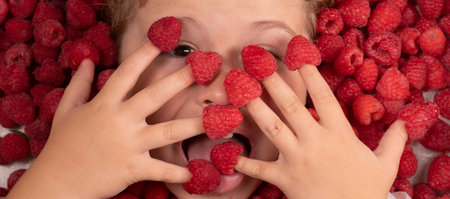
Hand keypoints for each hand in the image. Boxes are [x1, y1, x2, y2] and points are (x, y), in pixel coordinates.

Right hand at [7, 42, 201, 198]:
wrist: (57, 181)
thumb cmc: (63, 145)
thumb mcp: (66, 110)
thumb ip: (78, 85)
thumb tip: (86, 61)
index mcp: (104, 104)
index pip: (127, 72)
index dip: (145, 54)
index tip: (163, 40)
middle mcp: (120, 120)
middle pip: (155, 95)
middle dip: (180, 80)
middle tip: (202, 68)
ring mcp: (128, 144)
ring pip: (168, 132)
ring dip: (194, 125)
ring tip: (217, 120)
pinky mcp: (132, 167)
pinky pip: (160, 169)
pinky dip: (176, 172)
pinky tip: (192, 173)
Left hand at [235, 64, 407, 198]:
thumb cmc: (366, 191)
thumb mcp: (385, 165)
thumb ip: (393, 141)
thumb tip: (404, 123)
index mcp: (339, 135)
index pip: (324, 98)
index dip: (311, 75)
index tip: (299, 57)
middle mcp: (314, 142)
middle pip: (291, 107)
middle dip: (275, 84)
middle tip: (259, 65)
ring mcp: (296, 160)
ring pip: (272, 129)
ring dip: (255, 110)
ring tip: (241, 93)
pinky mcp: (284, 178)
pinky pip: (260, 169)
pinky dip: (245, 163)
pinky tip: (231, 155)